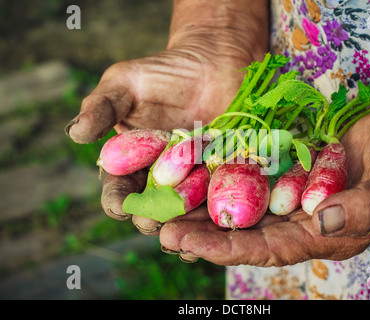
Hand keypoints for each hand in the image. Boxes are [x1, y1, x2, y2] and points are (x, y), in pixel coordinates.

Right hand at [65, 43, 257, 230]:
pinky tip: (219, 214)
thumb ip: (101, 107)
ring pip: (188, 208)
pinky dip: (219, 204)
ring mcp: (195, 178)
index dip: (117, 201)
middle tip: (154, 221)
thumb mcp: (125, 83)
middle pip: (153, 207)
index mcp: (133, 163)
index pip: (120, 189)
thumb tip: (74, 133)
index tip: (120, 207)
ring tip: (186, 229)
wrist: (211, 62)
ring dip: (185, 221)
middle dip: (151, 217)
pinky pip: (221, 193)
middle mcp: (162, 178)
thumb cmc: (163, 72)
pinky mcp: (224, 173)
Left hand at [159, 94, 369, 265]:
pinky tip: (192, 167)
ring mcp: (289, 191)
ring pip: (238, 203)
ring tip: (163, 201)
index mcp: (319, 235)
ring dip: (202, 203)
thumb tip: (324, 218)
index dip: (223, 248)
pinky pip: (248, 172)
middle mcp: (297, 218)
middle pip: (241, 230)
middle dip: (200, 230)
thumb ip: (366, 208)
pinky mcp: (285, 165)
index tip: (186, 242)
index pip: (264, 249)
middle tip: (158, 226)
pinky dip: (220, 172)